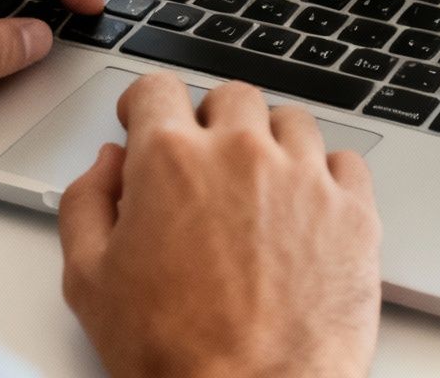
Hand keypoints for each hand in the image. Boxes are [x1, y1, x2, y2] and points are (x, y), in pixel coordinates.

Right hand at [58, 74, 381, 377]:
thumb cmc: (174, 354)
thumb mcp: (89, 281)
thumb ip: (85, 203)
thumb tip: (107, 165)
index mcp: (171, 161)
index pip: (157, 87)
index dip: (145, 104)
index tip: (148, 119)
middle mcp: (241, 154)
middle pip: (230, 97)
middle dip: (211, 122)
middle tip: (205, 163)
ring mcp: (305, 179)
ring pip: (291, 121)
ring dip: (270, 143)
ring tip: (258, 187)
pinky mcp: (353, 212)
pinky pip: (343, 162)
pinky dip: (324, 176)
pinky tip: (304, 208)